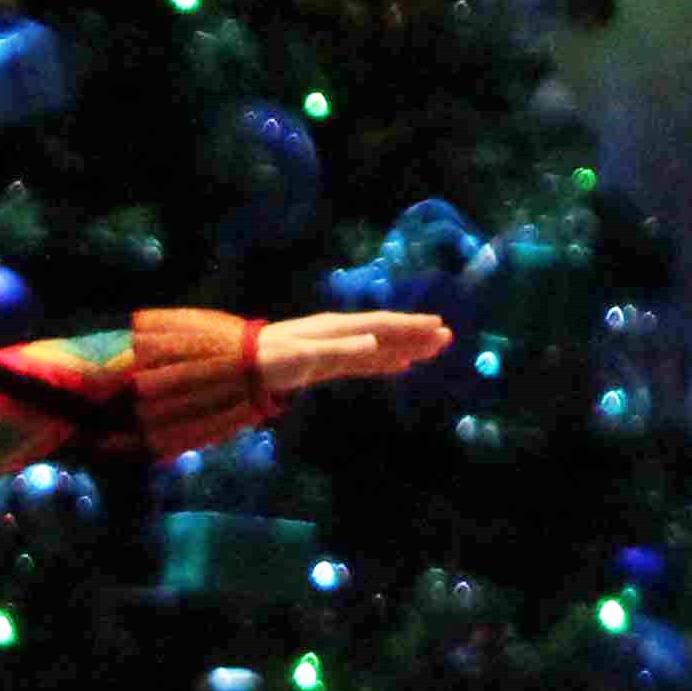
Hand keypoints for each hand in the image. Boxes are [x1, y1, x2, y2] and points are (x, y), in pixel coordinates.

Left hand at [254, 312, 452, 392]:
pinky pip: (364, 362)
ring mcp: (337, 347)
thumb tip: (375, 342)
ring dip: (406, 348)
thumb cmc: (273, 360)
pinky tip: (399, 365)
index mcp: (340, 328)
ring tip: (432, 350)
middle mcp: (343, 334)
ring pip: (379, 347)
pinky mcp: (329, 363)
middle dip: (416, 336)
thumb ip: (342, 350)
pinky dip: (384, 362)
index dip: (410, 325)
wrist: (244, 366)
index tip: (438, 326)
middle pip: (386, 333)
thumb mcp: (307, 357)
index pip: (383, 324)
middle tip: (447, 338)